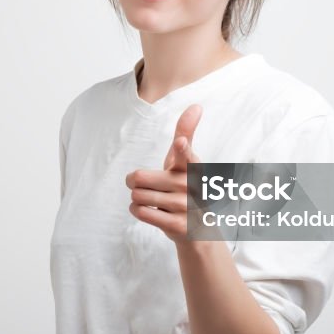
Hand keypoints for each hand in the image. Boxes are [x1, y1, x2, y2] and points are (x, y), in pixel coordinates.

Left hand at [126, 104, 202, 242]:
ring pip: (137, 196)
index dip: (182, 148)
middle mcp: (190, 186)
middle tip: (148, 186)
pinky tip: (150, 211)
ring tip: (155, 200)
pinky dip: (138, 210)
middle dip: (134, 182)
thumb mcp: (185, 161)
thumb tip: (196, 105)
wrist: (199, 227)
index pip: (187, 154)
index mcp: (192, 167)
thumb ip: (186, 133)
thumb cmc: (186, 185)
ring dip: (138, 198)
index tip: (181, 143)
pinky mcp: (177, 226)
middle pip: (139, 178)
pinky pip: (141, 212)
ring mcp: (185, 207)